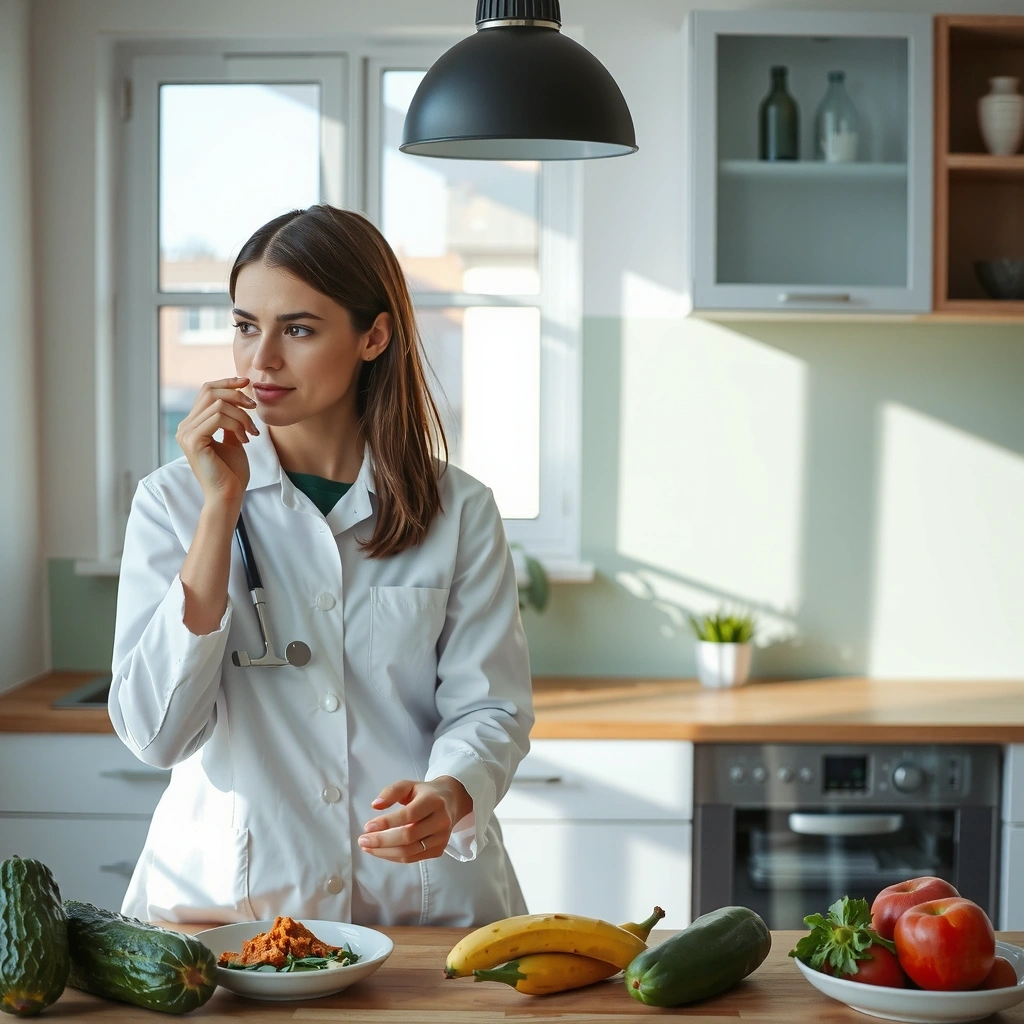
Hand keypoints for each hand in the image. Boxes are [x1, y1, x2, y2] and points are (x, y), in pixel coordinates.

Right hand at [175, 377, 259, 507]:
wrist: (229, 495)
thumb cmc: (232, 472)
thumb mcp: (233, 440)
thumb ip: (230, 421)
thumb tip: (237, 399)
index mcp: (193, 424)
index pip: (207, 391)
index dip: (227, 382)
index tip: (247, 382)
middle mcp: (185, 426)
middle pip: (210, 391)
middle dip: (237, 394)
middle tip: (254, 407)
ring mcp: (186, 433)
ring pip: (218, 404)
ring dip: (242, 416)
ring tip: (252, 433)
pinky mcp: (193, 440)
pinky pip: (218, 417)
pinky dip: (236, 424)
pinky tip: (244, 439)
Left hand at [357, 777, 471, 862]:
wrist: (451, 802)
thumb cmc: (425, 793)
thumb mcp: (409, 785)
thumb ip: (391, 792)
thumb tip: (376, 805)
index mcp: (434, 801)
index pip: (408, 815)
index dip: (387, 823)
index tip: (368, 826)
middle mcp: (441, 821)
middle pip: (408, 837)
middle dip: (381, 841)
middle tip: (362, 840)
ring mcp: (441, 838)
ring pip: (409, 852)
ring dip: (384, 852)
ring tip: (368, 847)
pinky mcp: (439, 850)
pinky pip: (412, 858)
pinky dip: (393, 856)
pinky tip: (381, 851)